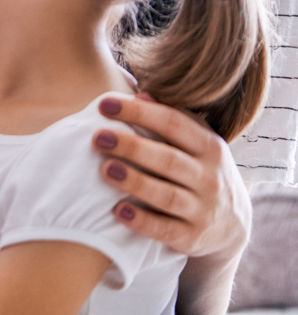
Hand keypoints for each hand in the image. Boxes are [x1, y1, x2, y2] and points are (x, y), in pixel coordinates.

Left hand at [92, 94, 250, 258]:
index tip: (104, 105)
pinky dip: (142, 222)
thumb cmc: (202, 170)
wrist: (233, 224)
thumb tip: (140, 94)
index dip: (138, 112)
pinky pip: (166, 230)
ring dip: (134, 182)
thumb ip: (173, 119)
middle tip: (97, 137)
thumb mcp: (198, 143)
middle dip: (131, 147)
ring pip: (166, 195)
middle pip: (168, 159)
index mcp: (210, 147)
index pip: (172, 123)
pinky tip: (118, 210)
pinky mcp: (193, 238)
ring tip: (104, 169)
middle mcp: (210, 178)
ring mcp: (204, 210)